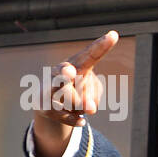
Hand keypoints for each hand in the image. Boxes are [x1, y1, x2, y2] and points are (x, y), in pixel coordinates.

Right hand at [30, 31, 117, 156]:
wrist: (49, 104)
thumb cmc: (77, 90)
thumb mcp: (90, 91)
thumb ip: (93, 95)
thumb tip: (90, 108)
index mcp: (76, 63)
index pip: (90, 55)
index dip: (102, 46)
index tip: (113, 35)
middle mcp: (59, 72)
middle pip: (63, 73)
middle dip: (65, 72)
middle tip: (70, 72)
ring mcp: (48, 88)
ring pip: (66, 97)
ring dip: (79, 105)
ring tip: (83, 107)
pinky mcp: (43, 106)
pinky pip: (64, 116)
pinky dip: (75, 120)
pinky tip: (81, 121)